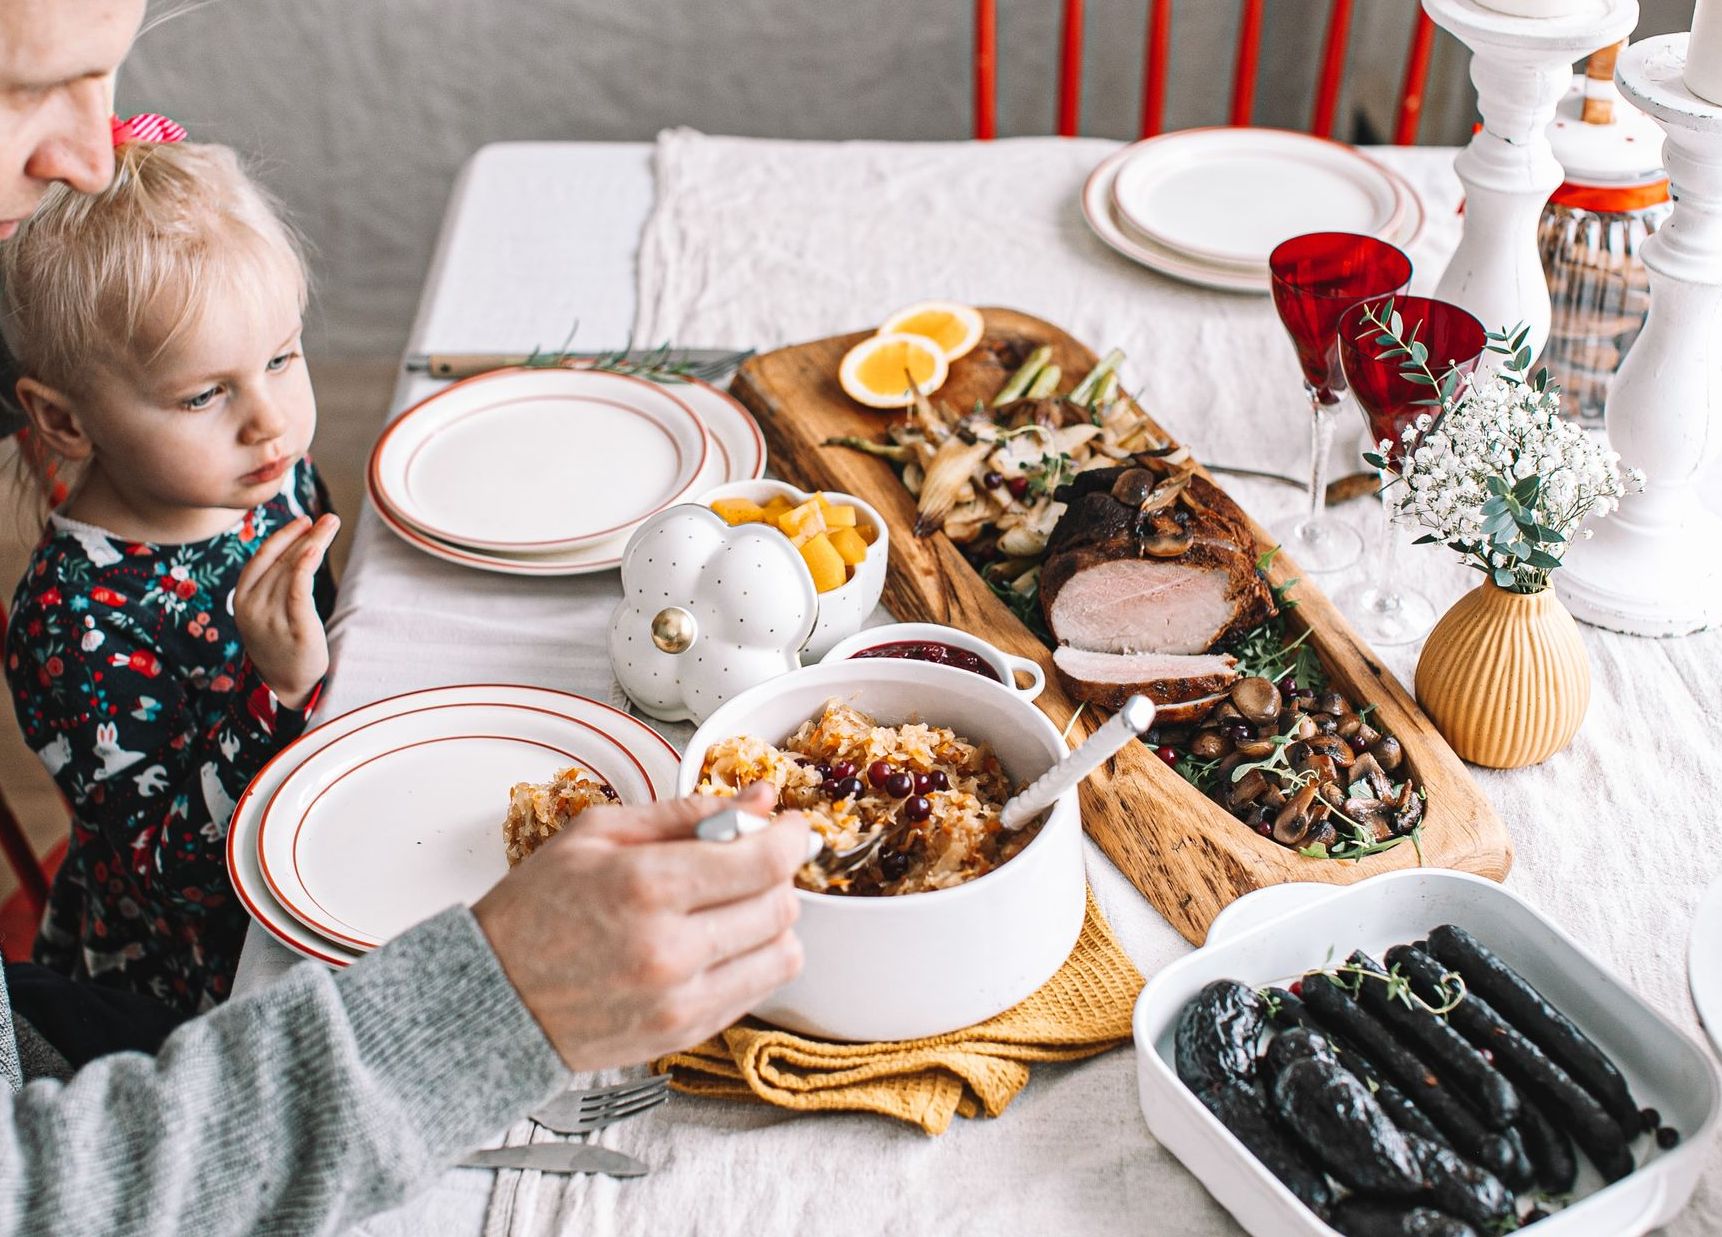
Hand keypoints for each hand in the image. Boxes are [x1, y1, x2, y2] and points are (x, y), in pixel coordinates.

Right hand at [235, 514, 338, 709]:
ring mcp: (272, 617)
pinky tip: (317, 546)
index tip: (303, 521)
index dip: (282, 536)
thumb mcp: (265, 614)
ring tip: (332, 525)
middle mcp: (252, 607)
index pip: (261, 558)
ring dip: (314, 542)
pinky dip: (306, 563)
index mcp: (241, 601)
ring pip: (292, 568)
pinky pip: (299, 588)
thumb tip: (294, 551)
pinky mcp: (295, 628)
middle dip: (306, 535)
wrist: (287, 688)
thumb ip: (271, 586)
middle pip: (281, 560)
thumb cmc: (280, 647)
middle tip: (328, 518)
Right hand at [472, 783, 808, 1070]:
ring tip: (731, 906)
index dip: (791, 836)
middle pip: (781, 906)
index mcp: (646, 886)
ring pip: (783, 954)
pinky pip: (758, 991)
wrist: (490, 998)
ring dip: (772, 922)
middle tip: (749, 862)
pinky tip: (715, 942)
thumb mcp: (598, 834)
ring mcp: (679, 1000)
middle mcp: (669, 950)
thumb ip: (687, 812)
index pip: (765, 861)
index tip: (787, 827)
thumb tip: (759, 800)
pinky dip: (752, 960)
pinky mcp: (683, 1034)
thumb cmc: (534, 910)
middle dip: (776, 875)